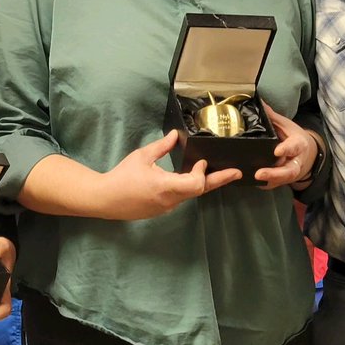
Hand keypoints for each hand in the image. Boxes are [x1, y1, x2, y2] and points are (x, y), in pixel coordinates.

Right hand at [93, 130, 242, 220]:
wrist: (106, 199)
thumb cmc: (123, 176)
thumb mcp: (141, 156)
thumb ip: (161, 147)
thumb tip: (176, 135)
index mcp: (166, 186)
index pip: (195, 184)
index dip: (203, 173)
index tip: (202, 161)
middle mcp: (170, 200)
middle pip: (201, 192)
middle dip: (220, 180)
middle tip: (237, 173)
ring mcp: (167, 207)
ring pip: (192, 195)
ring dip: (204, 184)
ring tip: (218, 173)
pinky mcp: (162, 209)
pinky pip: (181, 198)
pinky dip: (190, 188)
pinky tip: (193, 179)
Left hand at [253, 103, 319, 190]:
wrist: (306, 154)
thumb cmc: (293, 137)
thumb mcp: (286, 125)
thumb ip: (272, 117)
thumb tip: (258, 102)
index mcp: (299, 144)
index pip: (294, 147)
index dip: (287, 149)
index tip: (277, 151)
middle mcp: (296, 161)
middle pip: (289, 171)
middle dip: (275, 174)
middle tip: (259, 174)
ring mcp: (290, 173)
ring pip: (281, 180)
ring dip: (268, 181)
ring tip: (253, 179)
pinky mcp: (282, 181)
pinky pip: (273, 185)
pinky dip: (263, 185)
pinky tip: (248, 182)